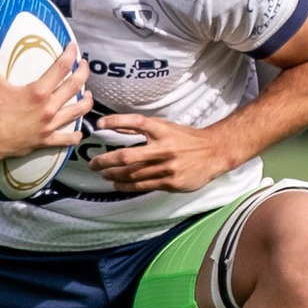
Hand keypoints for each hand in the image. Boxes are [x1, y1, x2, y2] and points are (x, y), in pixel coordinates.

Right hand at [0, 25, 88, 163]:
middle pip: (75, 87)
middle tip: (84, 65)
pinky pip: (67, 139)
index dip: (71, 54)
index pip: (62, 67)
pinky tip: (78, 131)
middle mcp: (48, 108)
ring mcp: (48, 126)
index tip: (73, 47)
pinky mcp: (45, 141)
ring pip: (77, 112)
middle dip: (83, 73)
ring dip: (86, 102)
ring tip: (88, 95)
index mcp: (38, 91)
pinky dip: (75, 135)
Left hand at [90, 114, 237, 192]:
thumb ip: (139, 127)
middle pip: (127, 156)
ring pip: (132, 174)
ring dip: (113, 175)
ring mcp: (167, 167)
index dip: (117, 121)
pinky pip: (143, 186)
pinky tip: (116, 183)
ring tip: (103, 173)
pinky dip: (126, 185)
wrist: (214, 153)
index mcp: (162, 130)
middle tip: (93, 163)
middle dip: (106, 161)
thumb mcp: (165, 127)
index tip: (100, 124)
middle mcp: (164, 148)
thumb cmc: (186, 138)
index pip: (137, 122)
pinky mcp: (171, 182)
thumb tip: (112, 125)